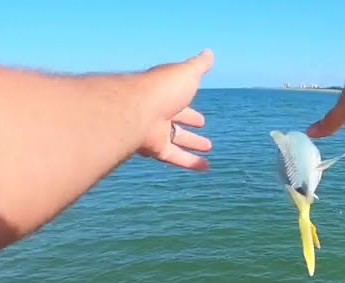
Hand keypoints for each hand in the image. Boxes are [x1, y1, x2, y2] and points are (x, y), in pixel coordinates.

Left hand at [138, 49, 214, 170]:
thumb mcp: (186, 73)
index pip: (180, 97)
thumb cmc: (161, 89)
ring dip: (192, 144)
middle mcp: (158, 110)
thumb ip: (199, 65)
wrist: (134, 110)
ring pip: (176, 139)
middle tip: (202, 125)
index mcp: (165, 92)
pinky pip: (174, 156)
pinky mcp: (155, 147)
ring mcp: (155, 130)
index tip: (200, 114)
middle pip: (176, 118)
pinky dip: (190, 163)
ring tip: (208, 148)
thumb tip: (210, 53)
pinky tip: (205, 167)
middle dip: (190, 121)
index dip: (190, 104)